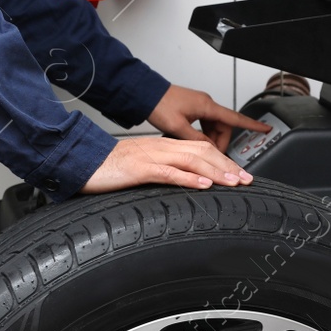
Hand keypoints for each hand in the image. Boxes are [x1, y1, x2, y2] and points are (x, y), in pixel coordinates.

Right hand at [80, 135, 252, 193]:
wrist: (83, 162)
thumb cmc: (109, 168)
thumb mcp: (141, 167)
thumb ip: (163, 171)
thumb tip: (184, 181)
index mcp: (162, 146)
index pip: (200, 149)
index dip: (223, 161)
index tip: (240, 174)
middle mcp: (161, 147)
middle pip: (202, 152)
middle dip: (228, 165)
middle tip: (247, 180)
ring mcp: (151, 157)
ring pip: (192, 160)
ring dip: (216, 171)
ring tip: (234, 182)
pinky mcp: (140, 169)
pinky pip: (169, 172)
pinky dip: (189, 178)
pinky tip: (204, 184)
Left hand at [147, 84, 271, 152]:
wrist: (145, 93)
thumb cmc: (159, 105)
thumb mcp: (178, 128)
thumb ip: (196, 140)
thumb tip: (210, 150)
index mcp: (207, 106)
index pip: (235, 117)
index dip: (252, 124)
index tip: (266, 128)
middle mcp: (206, 104)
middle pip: (224, 127)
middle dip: (220, 143)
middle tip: (212, 156)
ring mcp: (199, 105)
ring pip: (214, 127)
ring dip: (210, 140)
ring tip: (199, 150)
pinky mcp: (193, 108)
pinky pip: (205, 124)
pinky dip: (203, 135)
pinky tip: (194, 141)